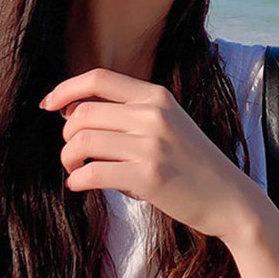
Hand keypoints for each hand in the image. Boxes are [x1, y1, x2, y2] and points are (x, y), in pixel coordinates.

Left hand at [39, 67, 254, 240]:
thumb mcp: (166, 123)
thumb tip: (71, 108)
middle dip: (66, 135)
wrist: (230, 199)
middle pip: (82, 113)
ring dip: (69, 160)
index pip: (97, 78)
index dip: (65, 89)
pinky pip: (92, 173)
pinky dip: (77, 180)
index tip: (47, 105)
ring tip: (76, 170)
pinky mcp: (148, 177)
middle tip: (72, 153)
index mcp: (156, 96)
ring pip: (82, 142)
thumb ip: (127, 112)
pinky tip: (80, 185)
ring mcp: (151, 146)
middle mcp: (153, 115)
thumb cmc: (191, 163)